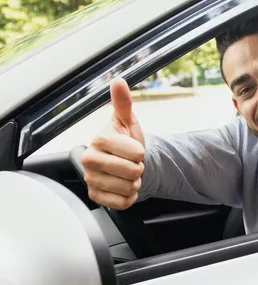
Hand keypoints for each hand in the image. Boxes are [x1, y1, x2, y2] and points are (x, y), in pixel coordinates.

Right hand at [80, 78, 145, 208]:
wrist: (122, 163)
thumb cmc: (125, 141)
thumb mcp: (128, 121)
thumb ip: (124, 103)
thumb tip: (119, 82)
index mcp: (98, 140)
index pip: (135, 152)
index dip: (140, 152)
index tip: (133, 149)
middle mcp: (89, 160)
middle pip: (133, 171)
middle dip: (138, 168)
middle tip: (130, 162)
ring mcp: (90, 180)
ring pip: (129, 188)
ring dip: (134, 182)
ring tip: (126, 174)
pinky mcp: (95, 197)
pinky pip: (123, 202)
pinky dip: (129, 197)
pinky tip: (122, 186)